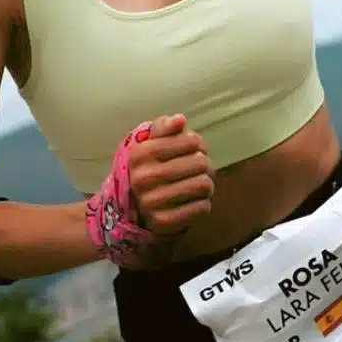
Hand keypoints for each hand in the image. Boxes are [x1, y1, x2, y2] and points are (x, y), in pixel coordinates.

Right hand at [125, 113, 214, 234]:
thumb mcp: (150, 143)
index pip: (190, 141)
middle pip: (201, 163)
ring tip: (198, 184)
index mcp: (140, 154)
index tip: (194, 148)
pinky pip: (202, 207)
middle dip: (205, 164)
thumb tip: (180, 120)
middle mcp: (143, 178)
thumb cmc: (150, 167)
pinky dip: (203, 203)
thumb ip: (164, 127)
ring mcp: (152, 202)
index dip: (198, 143)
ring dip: (206, 184)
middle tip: (198, 168)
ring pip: (204, 185)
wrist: (135, 207)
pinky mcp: (164, 221)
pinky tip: (193, 200)